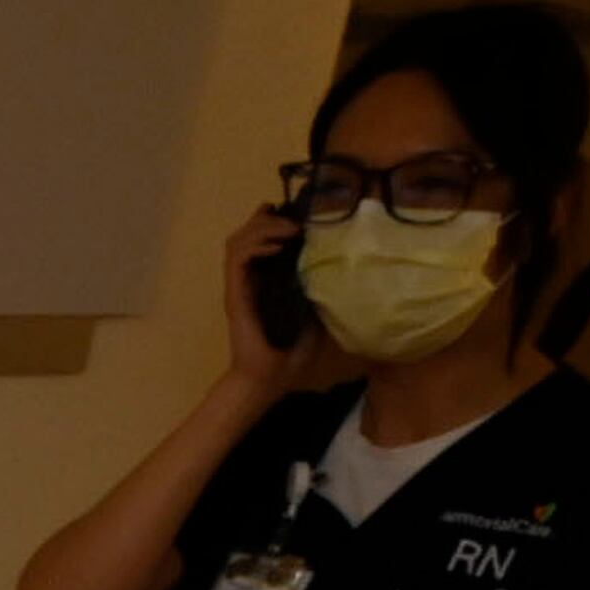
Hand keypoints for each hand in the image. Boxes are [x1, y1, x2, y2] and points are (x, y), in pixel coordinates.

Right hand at [221, 206, 337, 392]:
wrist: (270, 376)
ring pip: (238, 240)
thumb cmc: (294, 349)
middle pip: (248, 231)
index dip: (278, 218)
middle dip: (269, 218)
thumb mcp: (321, 310)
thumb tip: (355, 265)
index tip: (303, 212)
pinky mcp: (235, 294)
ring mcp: (241, 284)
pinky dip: (254, 246)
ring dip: (262, 227)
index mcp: (269, 277)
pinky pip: (236, 260)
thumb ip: (328, 287)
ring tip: (288, 229)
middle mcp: (252, 276)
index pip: (265, 236)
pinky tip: (277, 246)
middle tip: (296, 218)